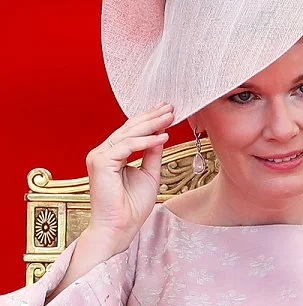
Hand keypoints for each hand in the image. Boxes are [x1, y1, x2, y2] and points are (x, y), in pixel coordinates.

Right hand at [85, 102, 173, 251]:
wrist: (120, 228)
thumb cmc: (132, 206)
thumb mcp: (150, 174)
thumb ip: (153, 154)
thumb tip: (162, 134)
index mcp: (112, 155)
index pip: (131, 131)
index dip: (150, 120)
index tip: (167, 111)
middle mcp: (102, 153)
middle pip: (130, 128)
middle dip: (152, 117)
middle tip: (170, 107)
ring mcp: (99, 156)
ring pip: (129, 133)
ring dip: (152, 124)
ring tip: (170, 117)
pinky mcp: (101, 163)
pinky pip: (127, 145)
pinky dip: (146, 141)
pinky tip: (163, 137)